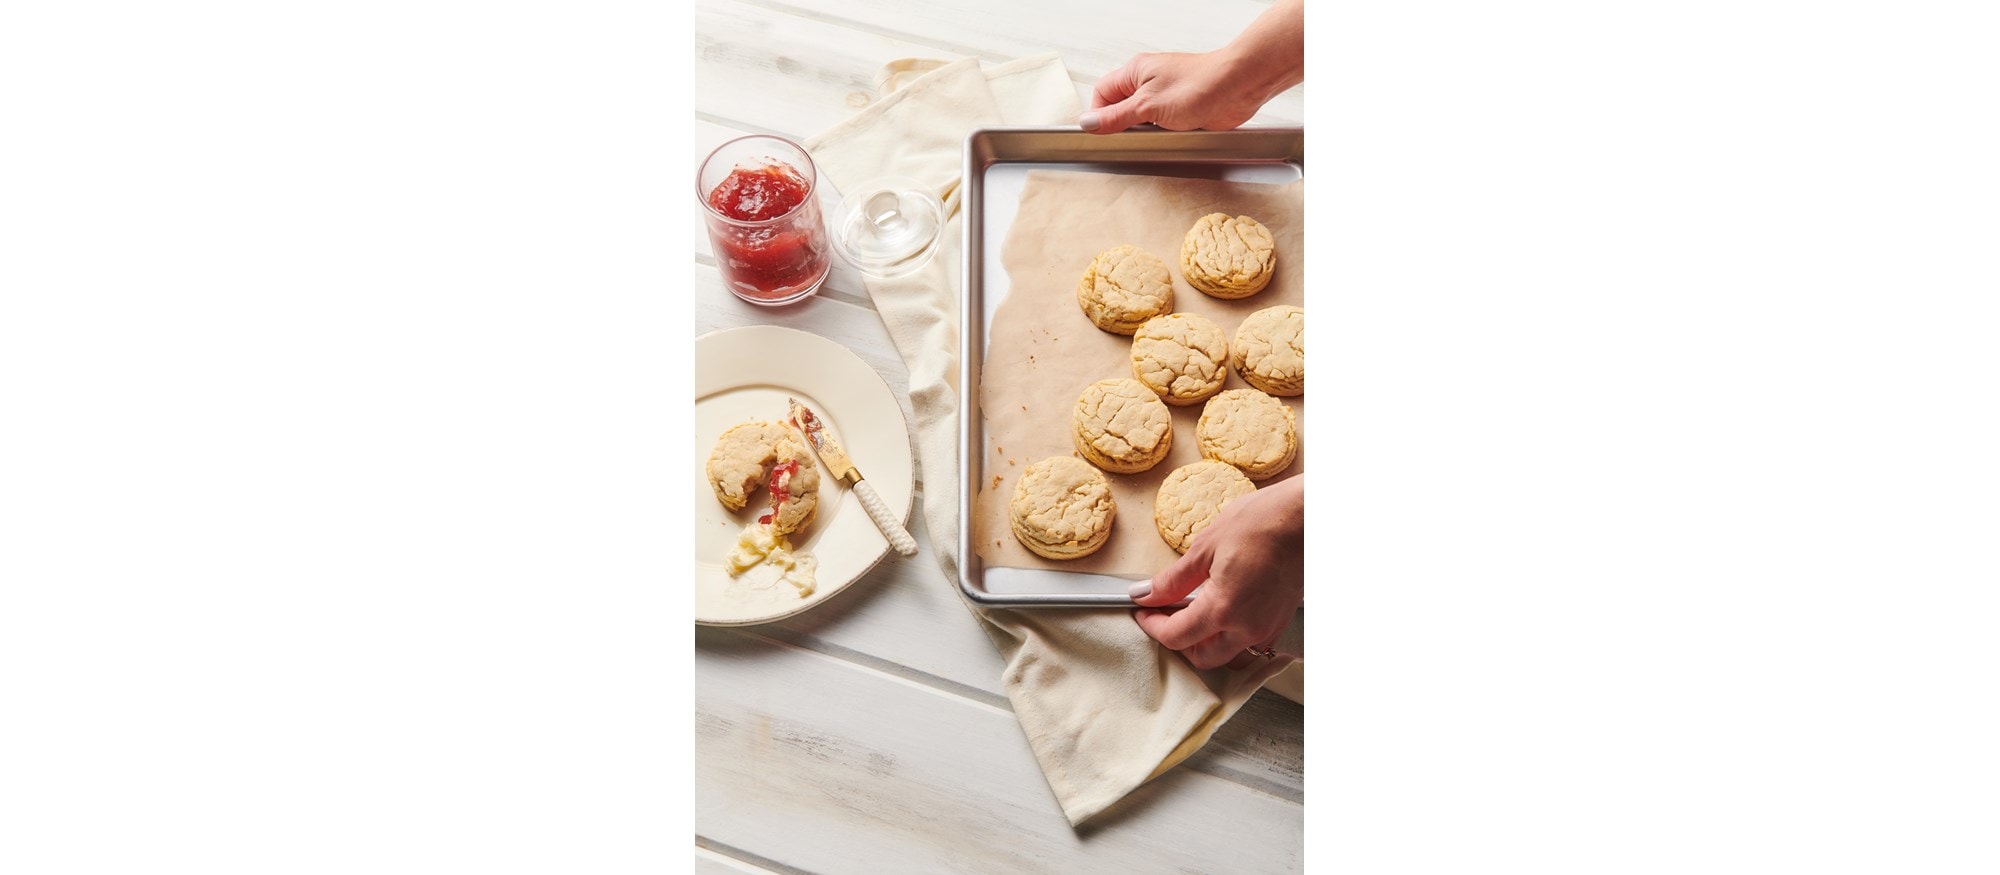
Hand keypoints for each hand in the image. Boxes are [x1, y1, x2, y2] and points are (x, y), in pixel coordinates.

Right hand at [1081, 51, 1264, 134]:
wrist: (1238, 86)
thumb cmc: (1200, 84)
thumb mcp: (1148, 106)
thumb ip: (1116, 116)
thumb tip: (1089, 123)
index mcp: (1135, 72)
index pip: (1102, 94)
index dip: (1099, 115)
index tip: (1103, 134)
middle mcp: (1149, 81)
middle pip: (1120, 108)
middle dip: (1125, 126)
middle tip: (1133, 137)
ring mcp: (1165, 96)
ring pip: (1141, 121)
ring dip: (1147, 133)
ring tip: (1158, 134)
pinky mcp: (1181, 110)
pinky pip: (1162, 127)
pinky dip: (1164, 135)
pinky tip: (1172, 136)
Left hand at [1132, 475, 1303, 669]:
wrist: (1308, 517)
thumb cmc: (1263, 522)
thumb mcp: (1206, 546)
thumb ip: (1173, 579)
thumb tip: (1147, 594)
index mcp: (1223, 609)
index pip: (1176, 636)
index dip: (1152, 625)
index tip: (1143, 610)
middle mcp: (1247, 628)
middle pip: (1201, 657)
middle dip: (1177, 641)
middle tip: (1163, 614)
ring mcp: (1267, 628)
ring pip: (1227, 655)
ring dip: (1205, 643)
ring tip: (1191, 614)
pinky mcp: (1280, 621)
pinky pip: (1249, 643)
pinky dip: (1229, 636)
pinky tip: (1221, 612)